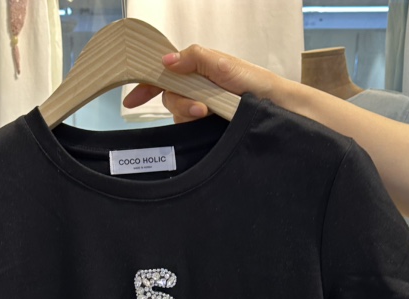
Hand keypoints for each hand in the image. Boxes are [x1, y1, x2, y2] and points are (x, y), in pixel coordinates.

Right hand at [122, 44, 287, 121]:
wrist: (276, 108)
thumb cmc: (254, 83)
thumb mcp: (223, 64)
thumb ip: (194, 59)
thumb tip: (165, 61)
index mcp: (198, 71)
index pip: (165, 76)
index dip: (146, 86)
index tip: (132, 100)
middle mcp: (197, 90)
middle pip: (169, 97)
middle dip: (179, 102)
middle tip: (198, 107)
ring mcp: (201, 110)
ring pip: (178, 115)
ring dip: (188, 114)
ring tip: (208, 114)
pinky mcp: (206, 129)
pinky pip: (189, 130)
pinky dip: (194, 126)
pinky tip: (206, 124)